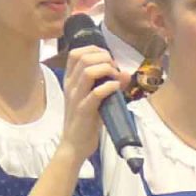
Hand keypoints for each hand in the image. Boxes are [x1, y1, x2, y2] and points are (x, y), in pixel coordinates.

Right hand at [55, 45, 118, 169]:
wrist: (74, 145)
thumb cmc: (86, 121)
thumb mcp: (94, 99)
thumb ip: (107, 84)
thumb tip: (125, 73)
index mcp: (70, 81)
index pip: (76, 53)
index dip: (95, 49)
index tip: (108, 58)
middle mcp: (70, 86)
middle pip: (83, 58)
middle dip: (104, 58)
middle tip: (114, 69)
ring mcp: (76, 98)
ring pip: (88, 71)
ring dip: (106, 69)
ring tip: (115, 77)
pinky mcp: (84, 111)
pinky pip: (96, 93)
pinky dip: (109, 87)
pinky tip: (116, 88)